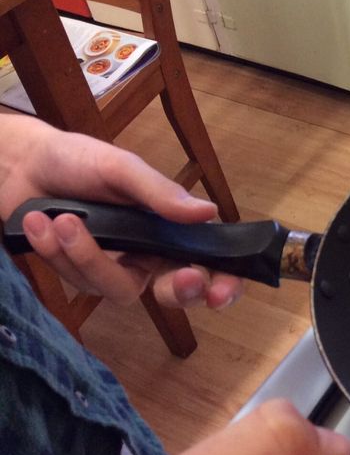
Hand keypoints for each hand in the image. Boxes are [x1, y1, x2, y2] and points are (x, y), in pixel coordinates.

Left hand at [0, 114, 241, 307]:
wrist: (21, 166)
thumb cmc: (79, 160)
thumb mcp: (122, 169)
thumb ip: (161, 194)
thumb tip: (209, 213)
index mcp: (171, 226)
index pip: (209, 262)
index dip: (223, 284)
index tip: (219, 293)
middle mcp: (149, 253)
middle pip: (175, 293)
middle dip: (178, 291)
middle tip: (180, 278)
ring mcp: (115, 268)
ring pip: (118, 289)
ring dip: (89, 256)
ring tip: (61, 219)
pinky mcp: (80, 275)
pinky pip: (79, 281)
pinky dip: (57, 252)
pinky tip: (38, 224)